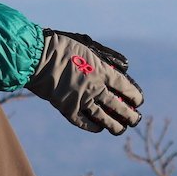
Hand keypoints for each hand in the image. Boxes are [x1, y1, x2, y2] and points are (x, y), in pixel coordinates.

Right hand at [25, 29, 143, 134]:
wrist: (37, 57)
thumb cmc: (62, 47)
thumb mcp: (88, 46)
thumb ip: (106, 56)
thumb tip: (125, 66)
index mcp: (101, 71)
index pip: (124, 87)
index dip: (134, 96)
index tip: (139, 101)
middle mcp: (94, 88)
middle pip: (117, 106)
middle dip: (129, 115)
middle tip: (135, 119)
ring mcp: (81, 100)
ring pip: (103, 118)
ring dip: (114, 125)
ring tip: (121, 130)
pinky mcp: (67, 109)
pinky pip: (83, 122)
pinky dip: (92, 126)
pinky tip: (98, 128)